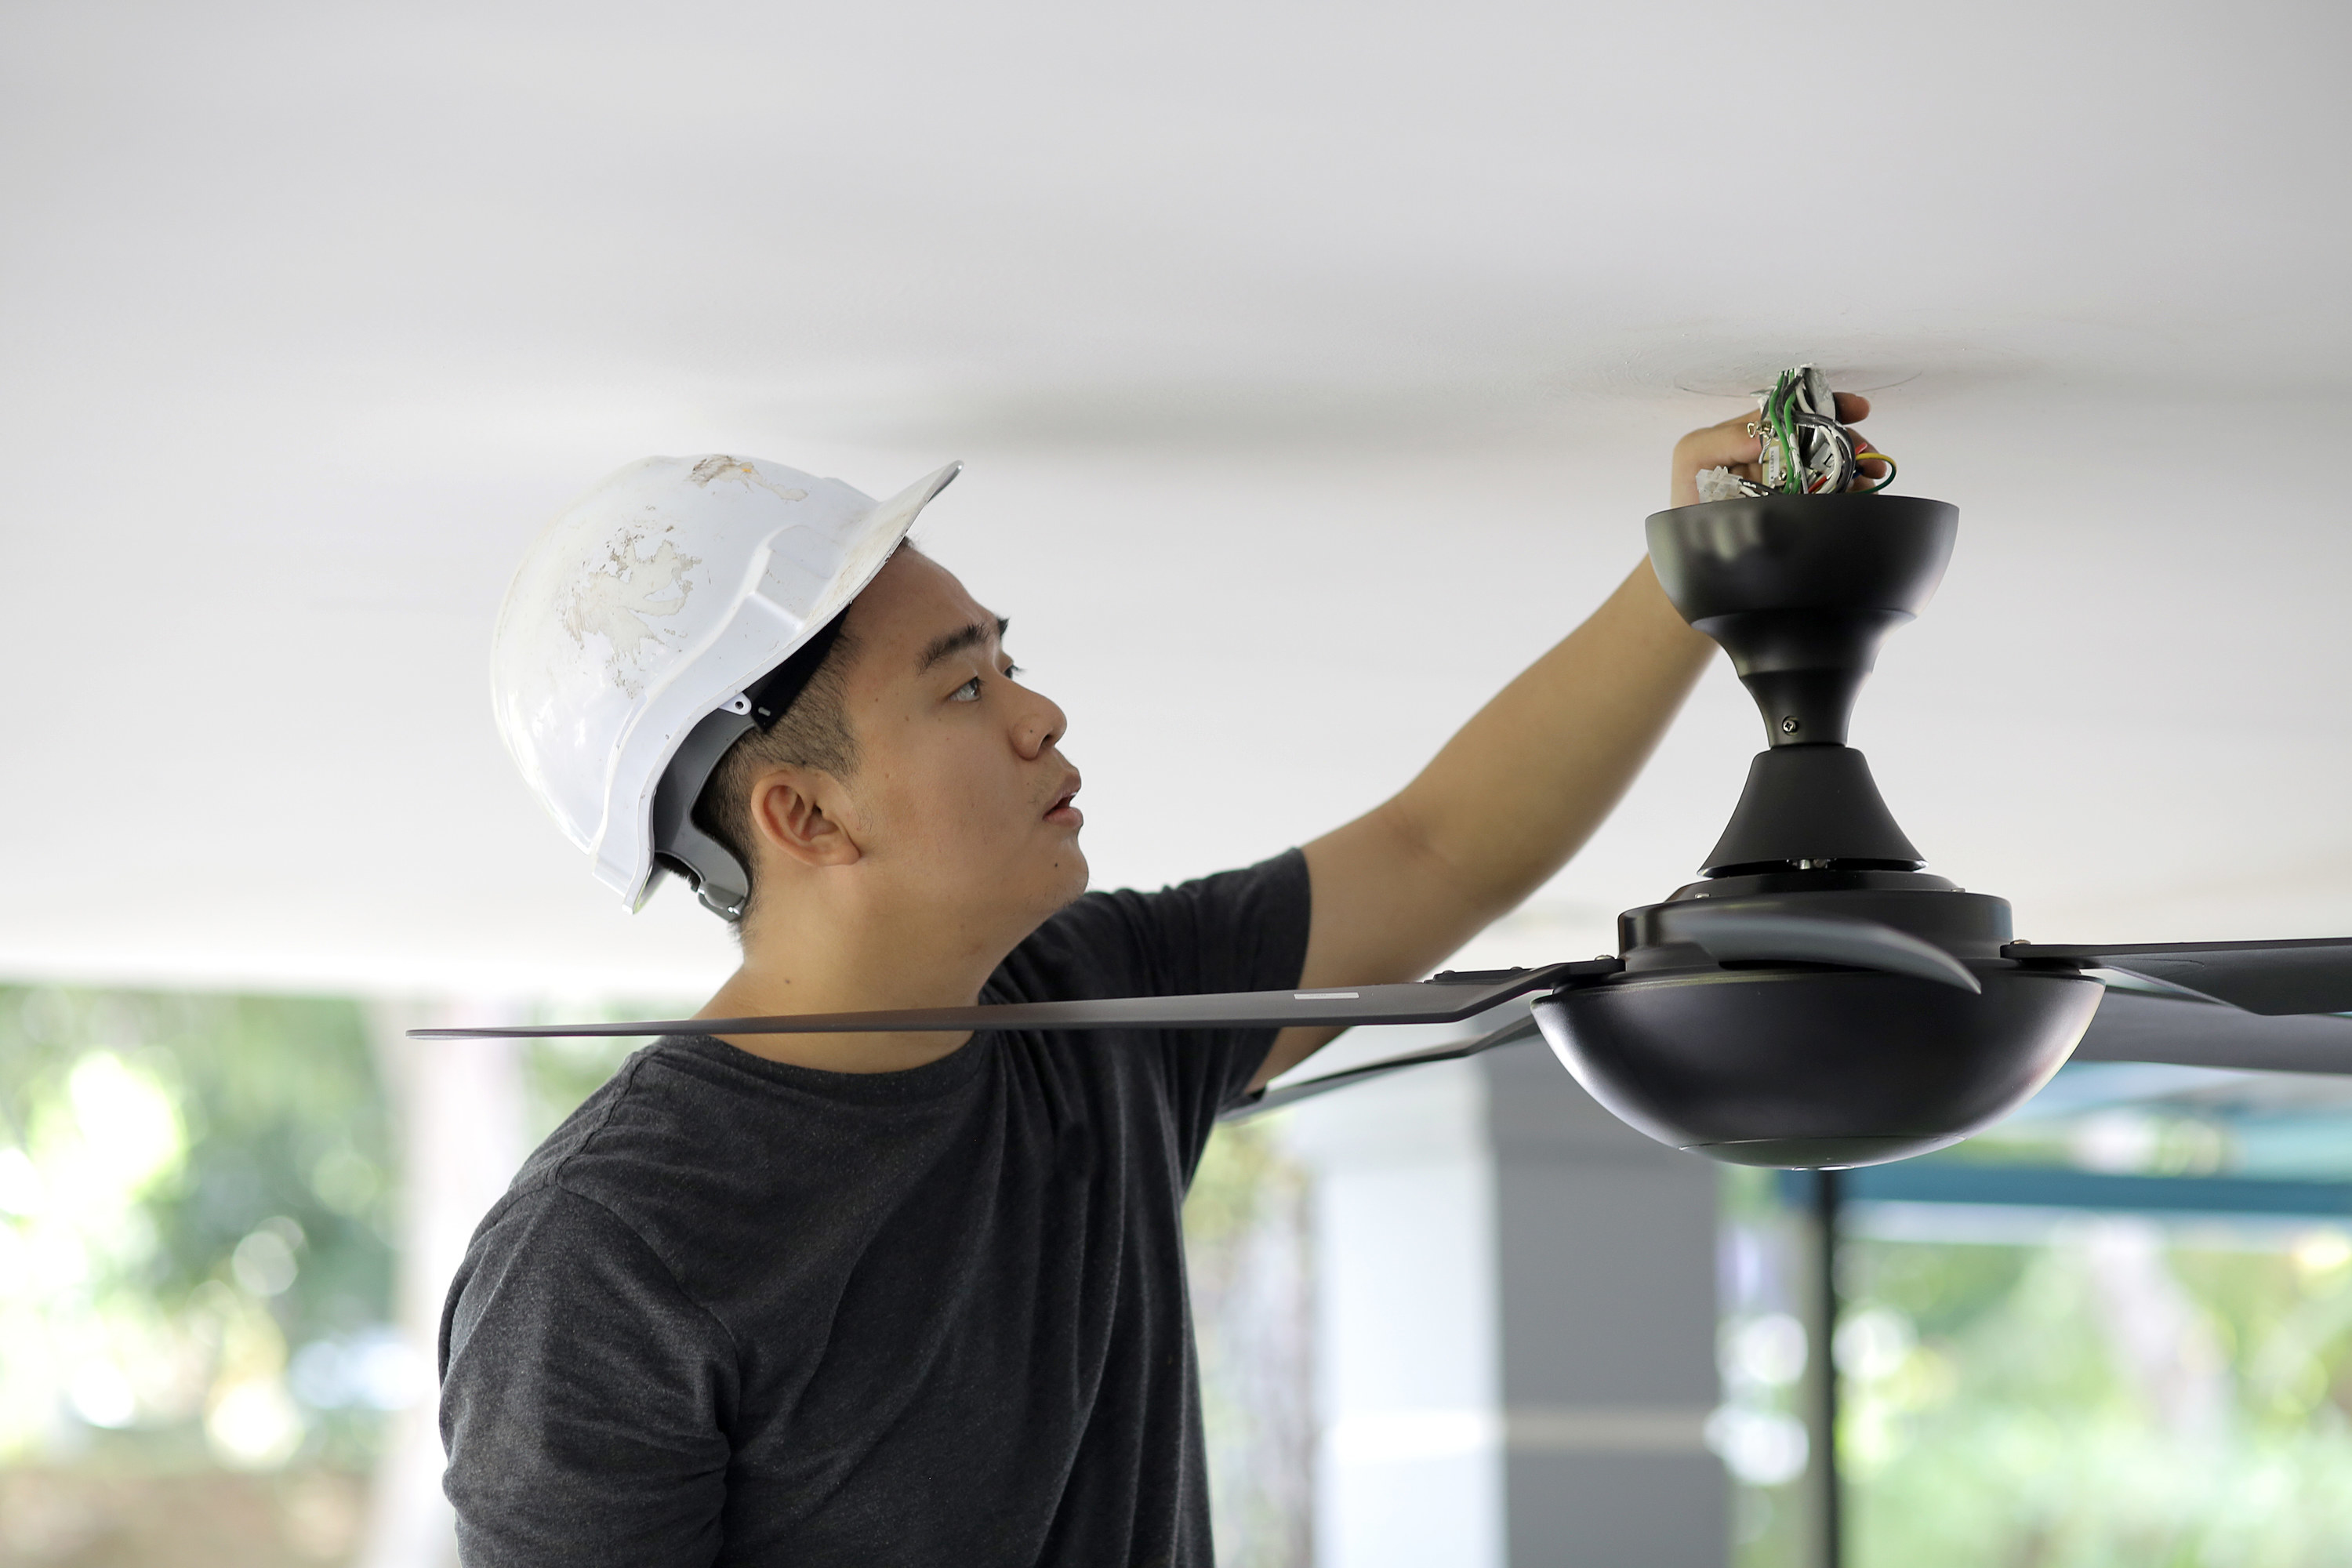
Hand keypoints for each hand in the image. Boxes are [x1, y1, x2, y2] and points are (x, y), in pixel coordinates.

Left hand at [1668, 392, 1888, 505]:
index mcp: (1759, 436)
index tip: (1854, 409)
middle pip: (1826, 438)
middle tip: (1868, 453)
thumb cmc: (1689, 499)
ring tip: (1870, 479)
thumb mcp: (1693, 458)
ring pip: (1836, 468)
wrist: (1693, 555)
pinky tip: (1862, 497)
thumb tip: (1762, 438)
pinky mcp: (1802, 513)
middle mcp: (1781, 456)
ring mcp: (1794, 485)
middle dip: (1852, 441)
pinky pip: (1833, 498)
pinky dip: (1852, 494)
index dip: (1829, 405)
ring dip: (1858, 469)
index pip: (1799, 411)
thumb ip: (1720, 440)